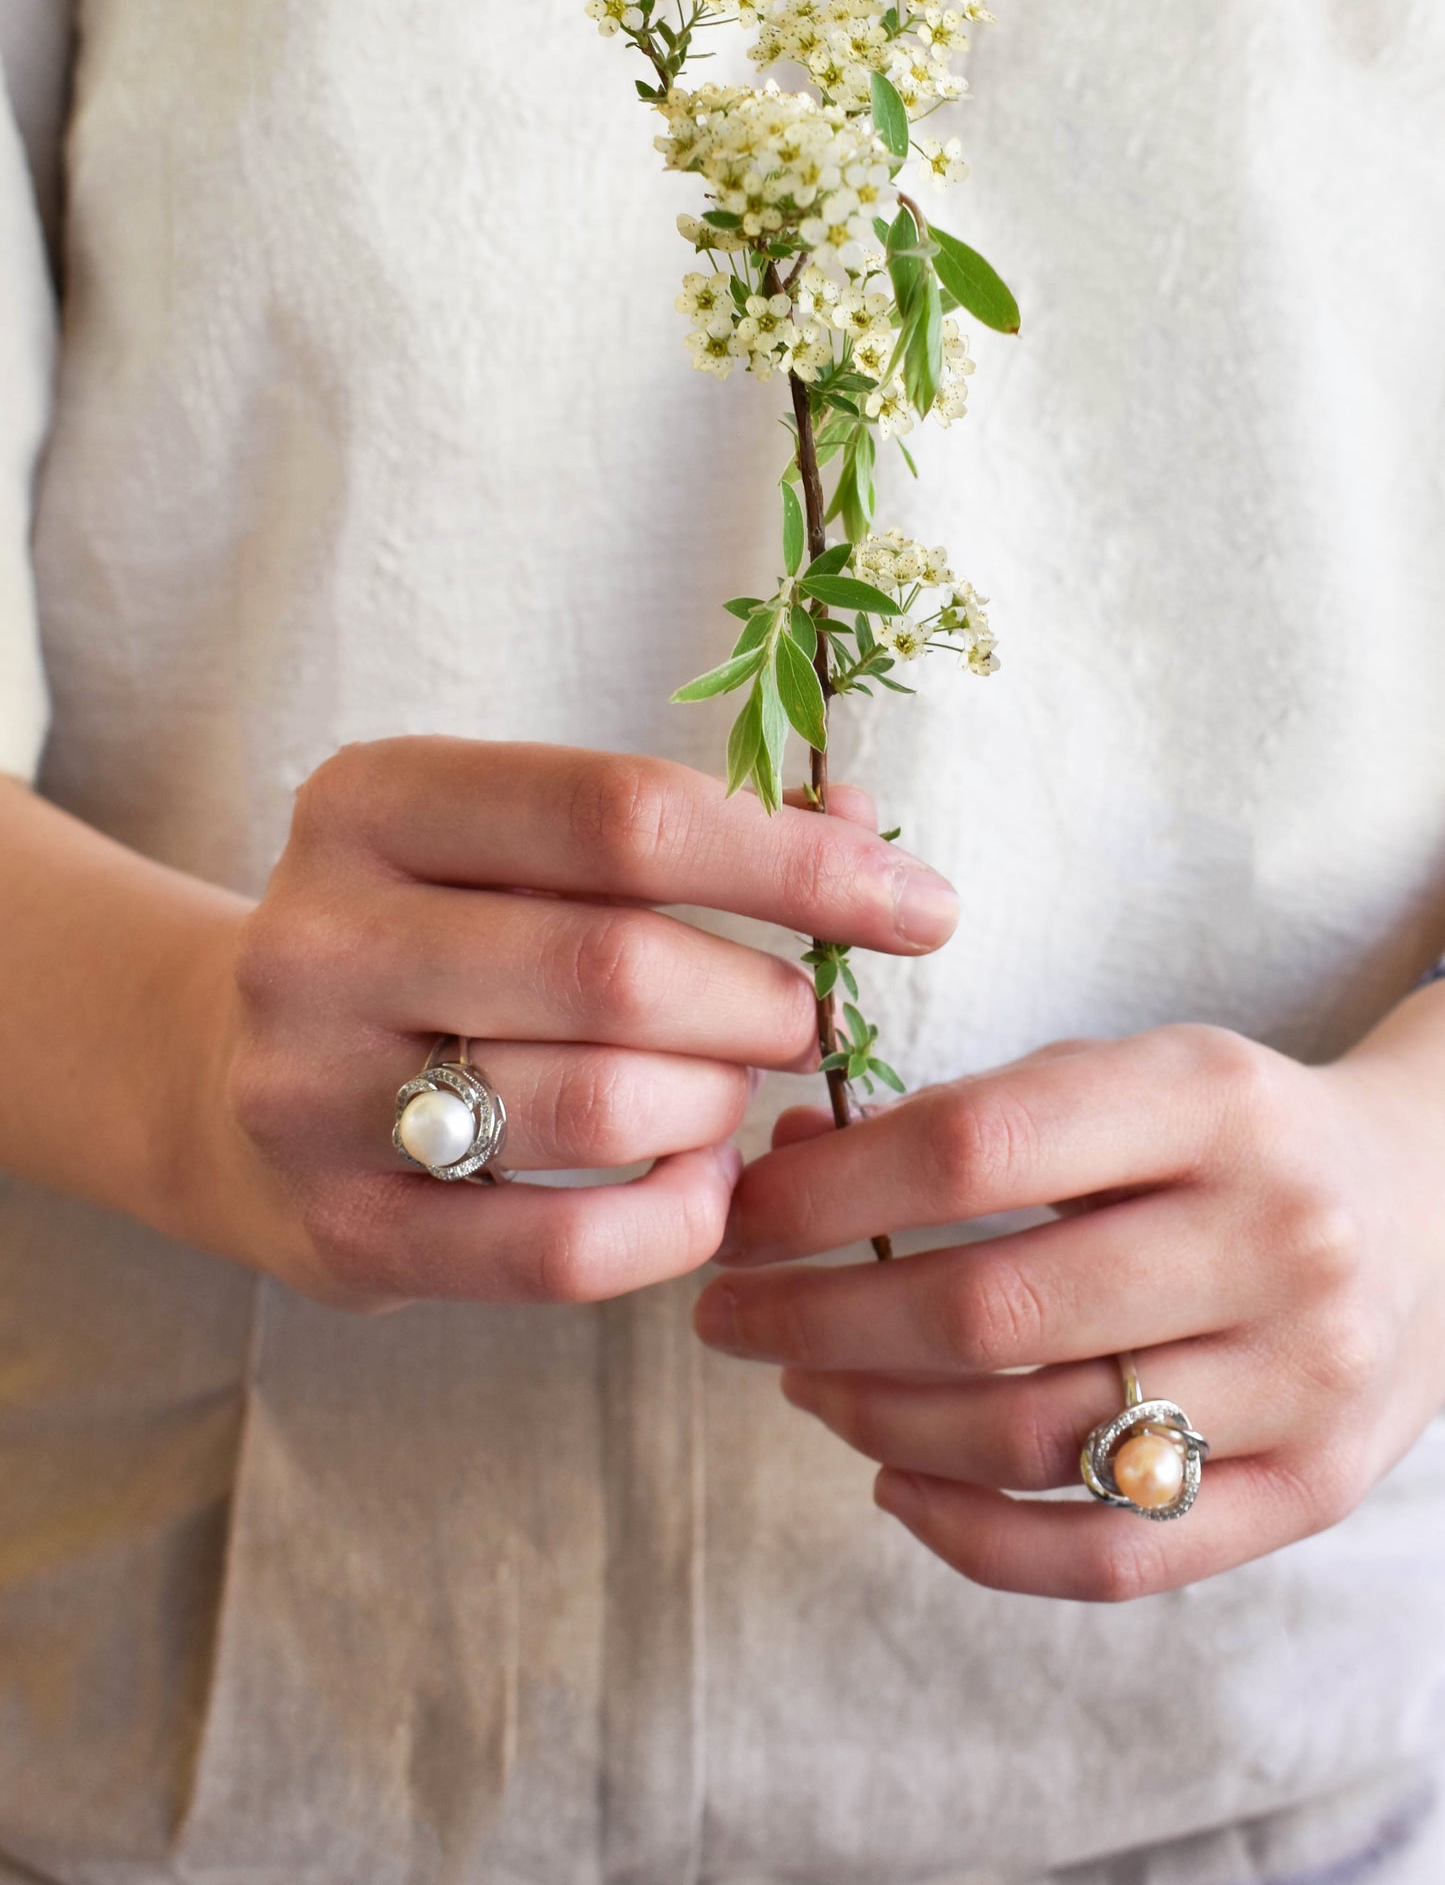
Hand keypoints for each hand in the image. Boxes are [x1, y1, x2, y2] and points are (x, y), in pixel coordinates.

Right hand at [182, 740, 955, 1307]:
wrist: (230, 1081)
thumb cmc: (431, 940)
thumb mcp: (515, 847)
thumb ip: (688, 830)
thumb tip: (868, 839)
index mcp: (373, 800)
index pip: (622, 813)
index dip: (794, 862)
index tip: (920, 907)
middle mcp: (319, 937)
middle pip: (620, 965)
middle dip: (764, 1001)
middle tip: (802, 1019)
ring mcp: (312, 1094)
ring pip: (603, 1106)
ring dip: (718, 1107)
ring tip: (729, 1095)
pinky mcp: (343, 1232)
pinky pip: (565, 1251)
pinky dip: (677, 1223)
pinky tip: (699, 1185)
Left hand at [693, 1004, 1444, 1599]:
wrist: (1434, 1206)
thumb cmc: (1231, 1136)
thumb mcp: (1120, 1075)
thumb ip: (964, 1115)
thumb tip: (786, 1168)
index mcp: (1212, 1100)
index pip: (975, 1149)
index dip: (827, 1194)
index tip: (735, 1215)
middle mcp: (1274, 1238)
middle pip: (990, 1310)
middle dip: (819, 1320)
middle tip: (731, 1316)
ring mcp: (1306, 1379)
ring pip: (1037, 1438)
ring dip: (876, 1421)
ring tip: (805, 1385)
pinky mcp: (1315, 1490)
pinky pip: (1115, 1554)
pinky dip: (976, 1538)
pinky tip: (895, 1484)